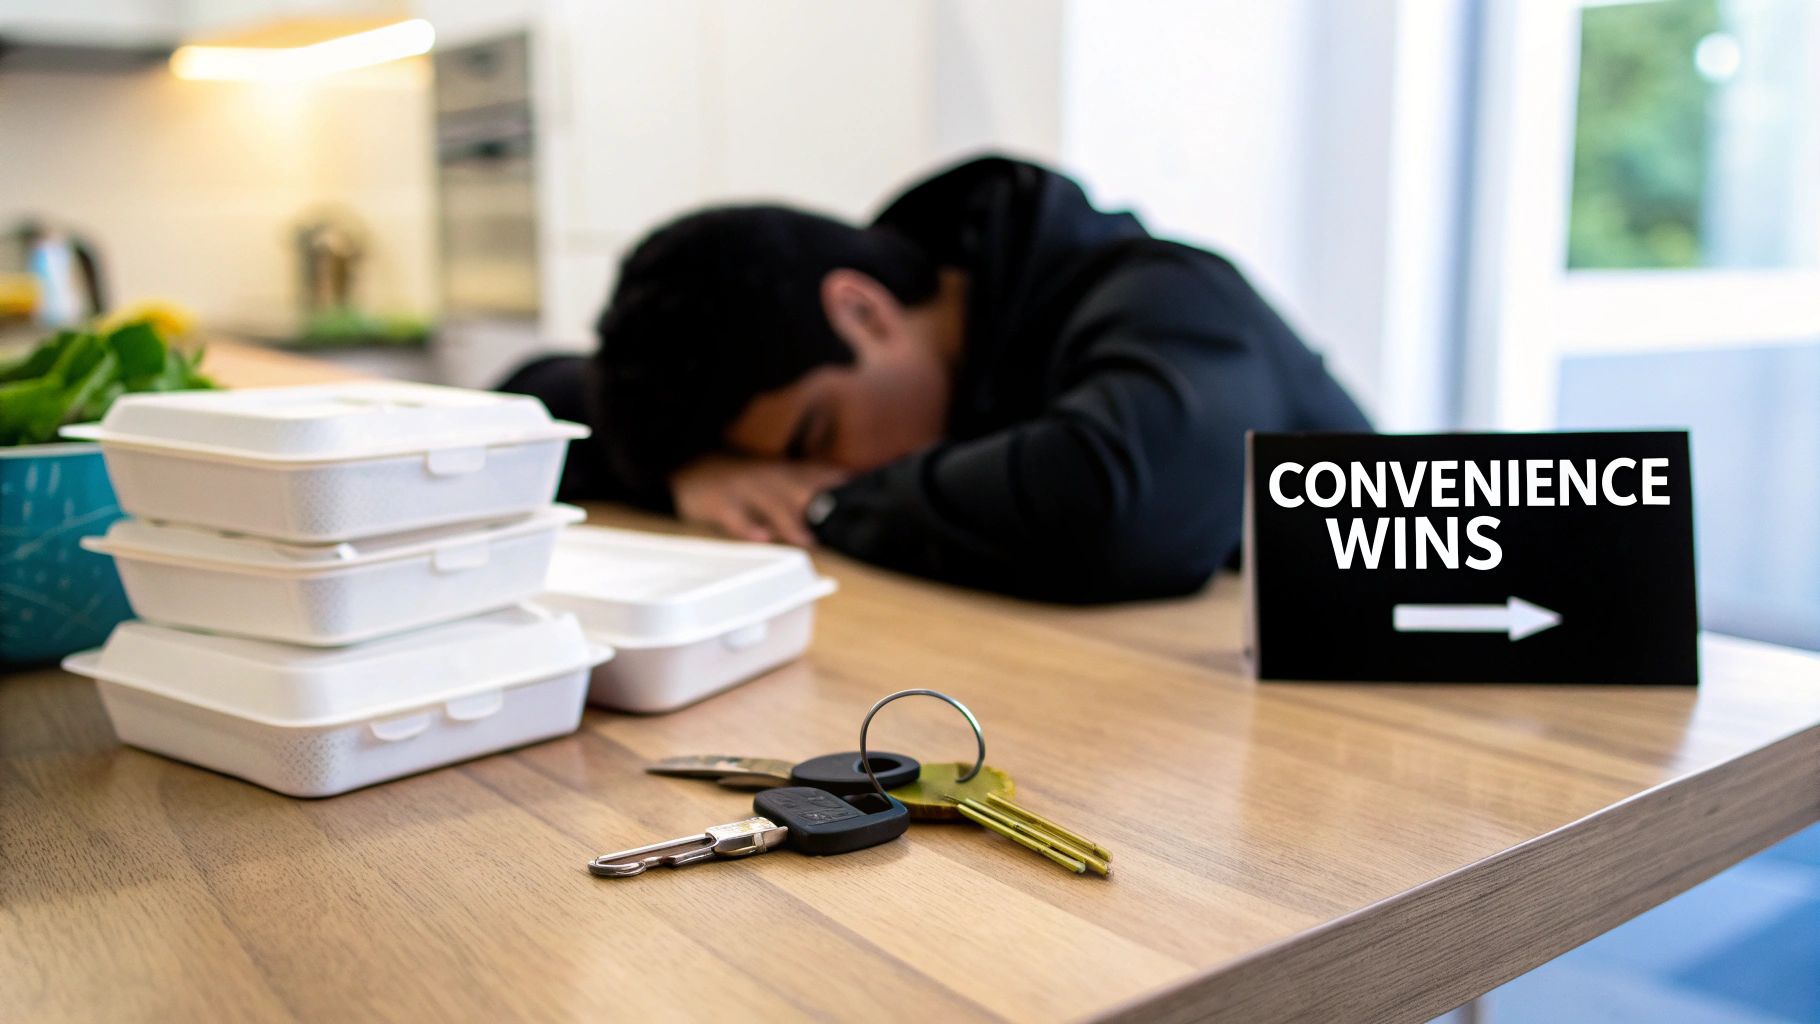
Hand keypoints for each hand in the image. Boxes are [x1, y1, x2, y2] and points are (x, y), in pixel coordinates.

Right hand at [670, 455, 848, 546]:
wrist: (686, 472)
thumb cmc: (736, 481)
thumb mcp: (769, 479)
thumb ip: (799, 489)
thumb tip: (835, 501)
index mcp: (779, 472)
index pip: (815, 473)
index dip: (839, 481)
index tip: (864, 491)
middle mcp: (765, 477)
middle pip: (797, 487)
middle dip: (820, 501)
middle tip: (844, 520)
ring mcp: (742, 489)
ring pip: (768, 503)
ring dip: (789, 522)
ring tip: (808, 540)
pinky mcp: (719, 502)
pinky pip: (733, 516)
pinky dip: (746, 527)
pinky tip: (760, 538)